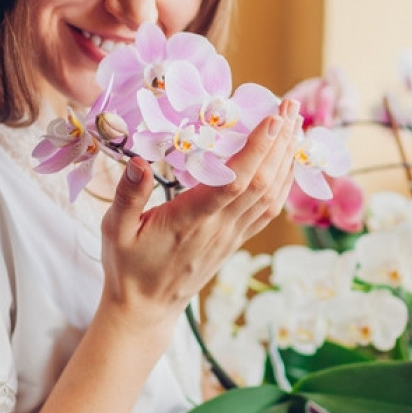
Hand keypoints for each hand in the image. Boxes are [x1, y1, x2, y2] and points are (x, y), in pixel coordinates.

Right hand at [97, 98, 300, 334]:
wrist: (146, 308)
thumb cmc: (128, 266)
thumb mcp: (114, 230)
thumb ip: (128, 196)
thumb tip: (138, 160)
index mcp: (190, 220)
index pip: (234, 182)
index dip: (257, 150)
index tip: (273, 118)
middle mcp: (219, 227)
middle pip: (262, 182)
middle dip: (281, 142)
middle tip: (292, 105)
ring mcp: (232, 235)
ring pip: (272, 194)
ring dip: (287, 157)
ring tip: (296, 123)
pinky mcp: (237, 240)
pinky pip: (269, 209)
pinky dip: (284, 181)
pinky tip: (289, 160)